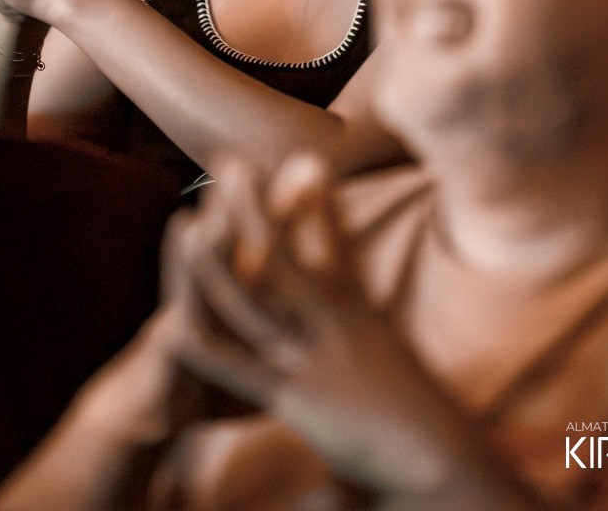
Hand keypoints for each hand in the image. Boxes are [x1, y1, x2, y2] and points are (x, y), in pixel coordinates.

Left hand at [162, 154, 452, 496]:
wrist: (438, 455)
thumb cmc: (417, 404)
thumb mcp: (390, 341)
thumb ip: (367, 305)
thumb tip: (358, 275)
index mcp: (358, 308)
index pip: (334, 238)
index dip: (315, 196)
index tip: (299, 152)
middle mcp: (332, 322)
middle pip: (284, 252)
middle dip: (251, 206)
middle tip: (229, 160)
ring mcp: (309, 358)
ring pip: (252, 299)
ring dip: (215, 260)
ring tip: (186, 223)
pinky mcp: (288, 398)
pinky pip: (234, 368)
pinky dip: (200, 346)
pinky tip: (169, 325)